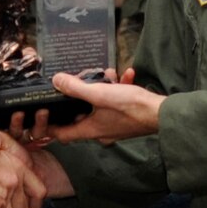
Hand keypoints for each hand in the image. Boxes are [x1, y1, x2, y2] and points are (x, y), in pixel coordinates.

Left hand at [4, 68, 127, 147]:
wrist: (162, 113)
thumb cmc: (131, 107)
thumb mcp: (99, 93)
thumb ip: (76, 87)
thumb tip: (56, 81)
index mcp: (89, 130)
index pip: (61, 133)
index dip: (49, 124)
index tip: (43, 111)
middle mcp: (100, 131)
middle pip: (80, 115)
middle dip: (80, 96)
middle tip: (82, 79)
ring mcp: (114, 126)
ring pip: (99, 106)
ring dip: (102, 88)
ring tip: (109, 74)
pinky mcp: (126, 119)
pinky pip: (115, 103)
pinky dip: (117, 89)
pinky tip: (126, 75)